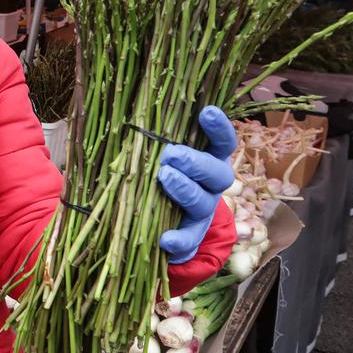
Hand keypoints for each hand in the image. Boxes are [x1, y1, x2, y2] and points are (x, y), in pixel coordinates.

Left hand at [156, 106, 237, 263]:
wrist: (158, 212)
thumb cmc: (155, 168)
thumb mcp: (155, 151)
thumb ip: (153, 138)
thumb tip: (130, 119)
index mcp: (208, 158)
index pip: (222, 142)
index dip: (219, 128)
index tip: (206, 112)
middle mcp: (211, 183)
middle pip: (218, 174)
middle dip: (195, 162)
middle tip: (171, 154)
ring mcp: (203, 209)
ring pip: (204, 203)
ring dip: (186, 191)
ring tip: (165, 179)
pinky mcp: (191, 234)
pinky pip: (190, 240)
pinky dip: (180, 241)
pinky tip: (165, 240)